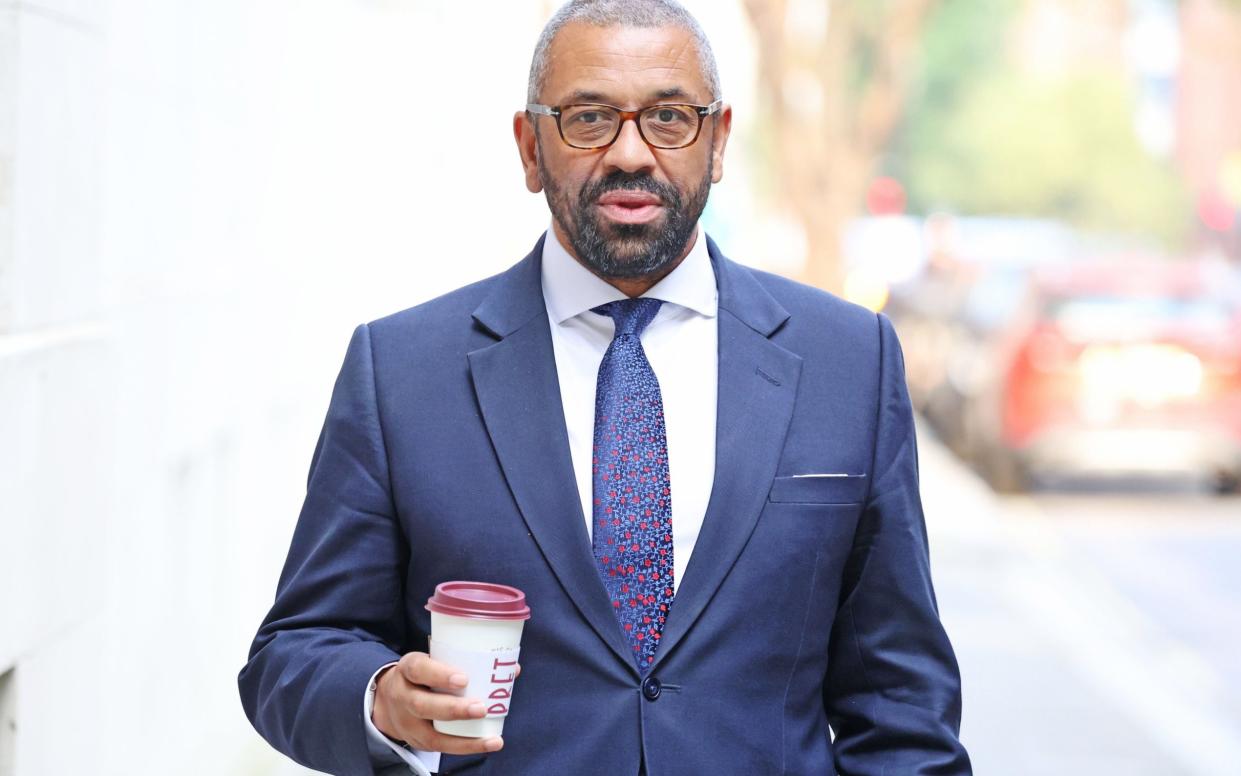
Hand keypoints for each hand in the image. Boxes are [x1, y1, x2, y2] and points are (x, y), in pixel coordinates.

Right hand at [371, 651, 519, 754]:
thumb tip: (513, 668)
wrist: (389, 699)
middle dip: (453, 709)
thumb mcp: (434, 660)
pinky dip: (465, 748)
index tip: (464, 679)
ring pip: (430, 735)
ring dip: (463, 739)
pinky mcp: (416, 741)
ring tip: (491, 739)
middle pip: (422, 705)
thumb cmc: (424, 675)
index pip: (418, 669)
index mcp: (408, 669)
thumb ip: (467, 661)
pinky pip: (439, 748)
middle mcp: (403, 696)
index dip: (439, 675)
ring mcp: (407, 722)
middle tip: (481, 708)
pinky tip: (487, 744)